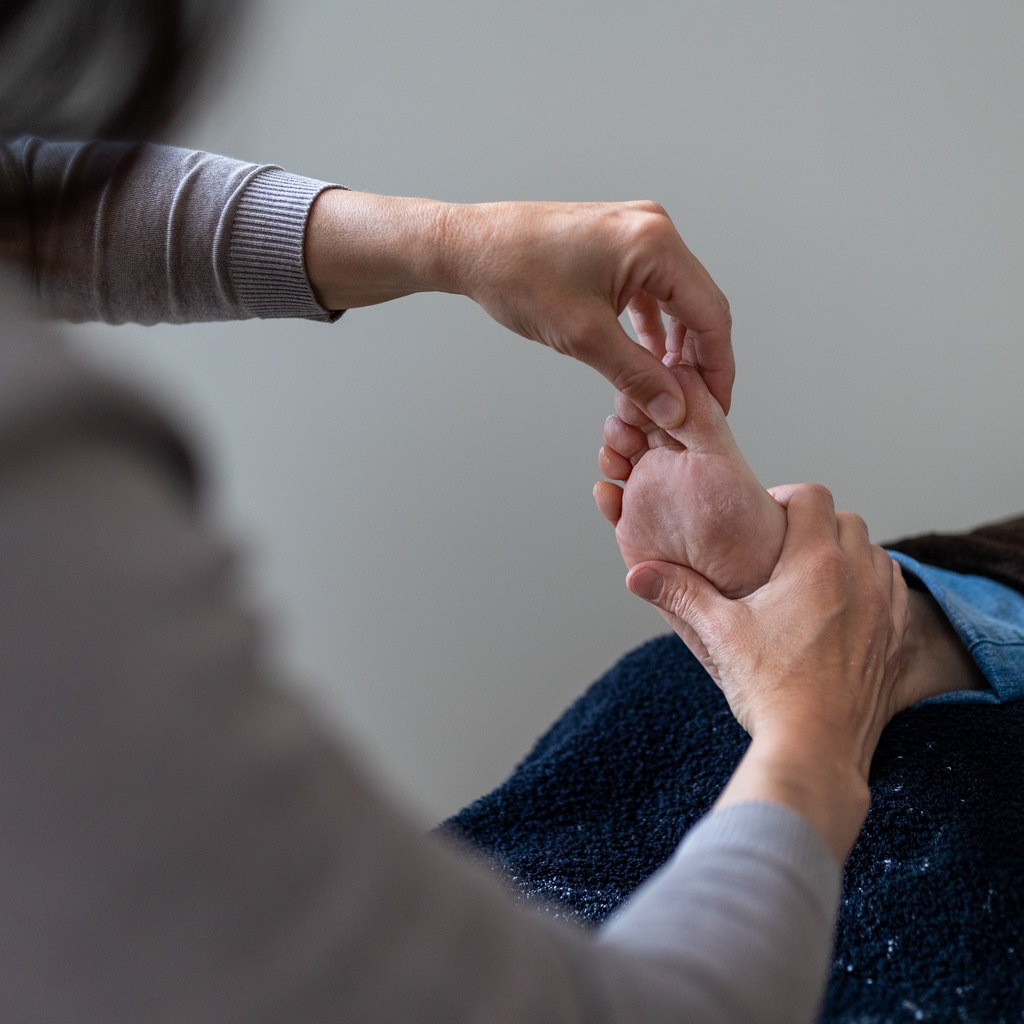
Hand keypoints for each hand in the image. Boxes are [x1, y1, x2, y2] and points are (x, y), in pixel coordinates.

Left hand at [305, 191, 732, 428]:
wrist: (469, 247)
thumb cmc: (516, 277)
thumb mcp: (584, 338)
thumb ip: (637, 377)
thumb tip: (675, 409)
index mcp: (655, 243)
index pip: (710, 313)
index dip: (718, 366)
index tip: (718, 405)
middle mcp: (654, 228)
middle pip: (698, 304)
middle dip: (698, 358)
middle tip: (695, 404)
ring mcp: (636, 231)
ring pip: (676, 298)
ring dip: (675, 344)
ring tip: (670, 388)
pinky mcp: (617, 242)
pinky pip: (651, 289)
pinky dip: (653, 325)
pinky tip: (647, 357)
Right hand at [626, 483, 909, 779]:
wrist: (816, 748)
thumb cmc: (770, 690)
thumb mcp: (719, 634)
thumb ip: (681, 594)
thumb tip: (638, 573)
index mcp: (816, 564)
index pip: (814, 497)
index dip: (788, 497)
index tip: (766, 518)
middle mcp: (858, 578)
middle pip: (848, 519)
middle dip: (818, 524)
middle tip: (785, 547)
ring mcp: (885, 609)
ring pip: (876, 553)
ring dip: (849, 553)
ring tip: (815, 576)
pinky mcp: (896, 640)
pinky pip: (894, 591)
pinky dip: (873, 586)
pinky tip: (846, 608)